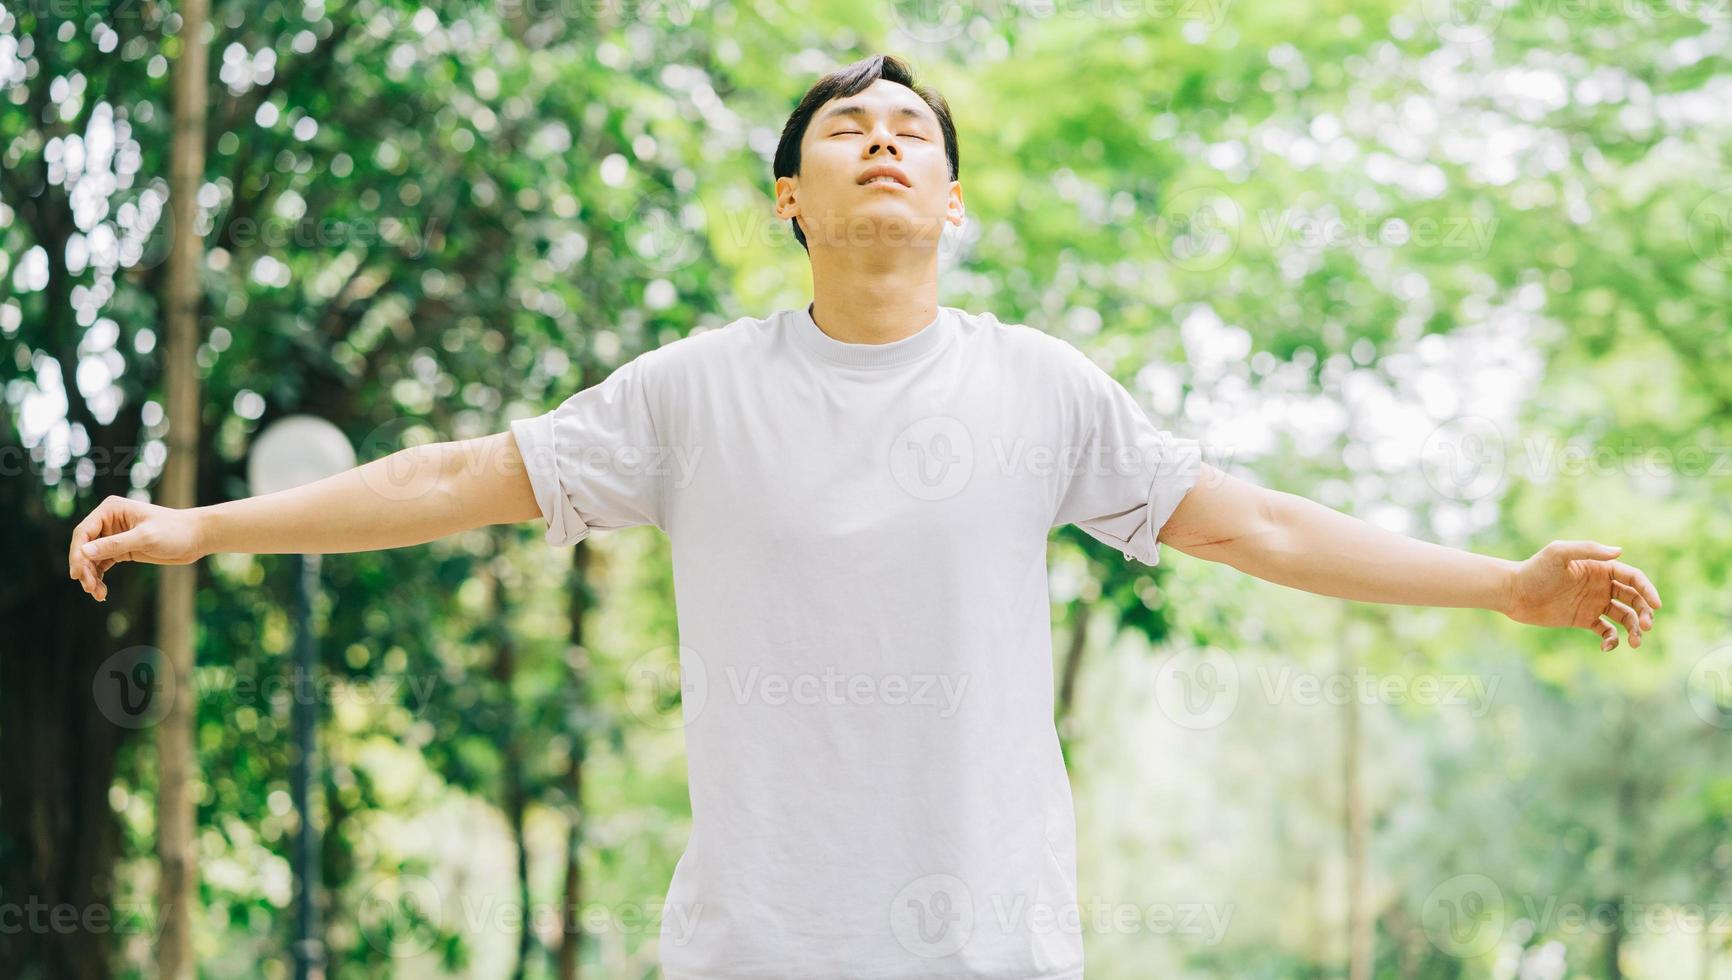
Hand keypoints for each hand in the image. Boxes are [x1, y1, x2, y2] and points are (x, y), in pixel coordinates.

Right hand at [68, 495, 206, 601]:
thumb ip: (115, 544)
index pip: (84, 532)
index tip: (77, 574)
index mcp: (111, 510)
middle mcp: (109, 521)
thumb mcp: (145, 538)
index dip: (77, 553)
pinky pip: (102, 564)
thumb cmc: (175, 532)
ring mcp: (114, 535)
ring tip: (97, 594)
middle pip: (84, 546)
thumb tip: (84, 551)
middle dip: (84, 568)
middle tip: (89, 588)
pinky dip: (99, 577)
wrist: (196, 538)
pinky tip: (101, 592)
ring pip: (91, 558)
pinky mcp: (122, 549)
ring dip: (91, 576)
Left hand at [1503, 540, 1661, 650]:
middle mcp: (1602, 585)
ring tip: (1634, 643)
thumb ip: (1588, 549)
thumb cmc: (1534, 569)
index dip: (1648, 590)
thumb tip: (1619, 552)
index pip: (1634, 578)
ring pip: (1625, 617)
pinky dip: (1612, 640)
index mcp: (1600, 568)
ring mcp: (1594, 603)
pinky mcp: (1584, 619)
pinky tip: (1606, 647)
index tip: (1656, 605)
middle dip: (1645, 613)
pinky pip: (1606, 632)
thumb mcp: (1558, 553)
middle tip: (1644, 627)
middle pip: (1635, 599)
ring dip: (1634, 630)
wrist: (1513, 592)